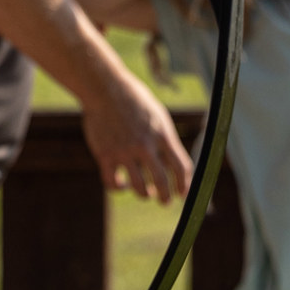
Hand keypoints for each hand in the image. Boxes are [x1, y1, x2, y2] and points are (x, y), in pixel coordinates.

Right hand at [80, 77, 192, 202]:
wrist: (104, 89)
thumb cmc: (133, 100)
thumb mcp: (157, 115)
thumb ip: (165, 139)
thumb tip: (174, 164)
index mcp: (162, 134)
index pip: (181, 166)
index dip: (185, 184)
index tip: (183, 193)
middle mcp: (145, 145)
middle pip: (161, 181)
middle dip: (166, 197)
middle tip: (165, 201)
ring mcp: (124, 151)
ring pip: (139, 187)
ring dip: (144, 194)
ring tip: (146, 193)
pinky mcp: (105, 155)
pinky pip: (113, 183)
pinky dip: (119, 188)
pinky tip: (122, 183)